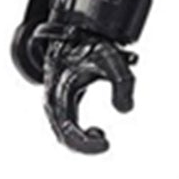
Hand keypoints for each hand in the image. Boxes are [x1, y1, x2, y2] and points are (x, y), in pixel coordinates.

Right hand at [37, 26, 136, 153]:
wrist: (73, 33)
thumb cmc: (89, 45)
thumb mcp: (110, 59)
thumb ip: (123, 81)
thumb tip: (125, 109)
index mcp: (59, 92)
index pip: (67, 128)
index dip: (84, 143)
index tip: (106, 144)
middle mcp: (52, 101)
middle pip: (62, 136)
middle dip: (84, 145)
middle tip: (105, 143)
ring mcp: (54, 103)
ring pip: (63, 134)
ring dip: (82, 141)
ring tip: (101, 135)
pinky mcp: (60, 103)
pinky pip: (66, 127)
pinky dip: (80, 134)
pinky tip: (96, 131)